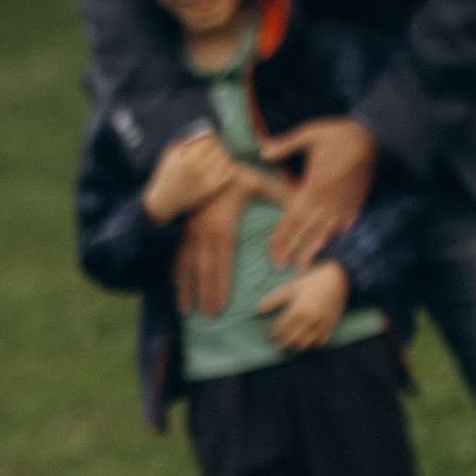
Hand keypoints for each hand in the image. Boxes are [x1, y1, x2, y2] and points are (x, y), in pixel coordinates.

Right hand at [140, 131, 234, 225]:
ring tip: (214, 157)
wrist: (164, 202)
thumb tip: (204, 129)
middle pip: (218, 148)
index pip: (209, 140)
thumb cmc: (166, 175)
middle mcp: (199, 169)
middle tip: (210, 149)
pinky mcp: (213, 189)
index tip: (206, 139)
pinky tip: (219, 167)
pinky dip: (227, 166)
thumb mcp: (170, 154)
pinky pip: (228, 172)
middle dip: (215, 146)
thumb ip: (187, 140)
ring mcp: (208, 180)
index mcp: (187, 159)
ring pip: (225, 159)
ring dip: (222, 155)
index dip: (209, 137)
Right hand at [169, 167, 279, 315]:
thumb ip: (279, 194)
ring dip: (186, 289)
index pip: (222, 264)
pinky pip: (177, 254)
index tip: (221, 306)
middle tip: (207, 317)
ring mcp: (189, 232)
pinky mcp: (181, 228)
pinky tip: (174, 284)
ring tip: (186, 309)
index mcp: (222, 227)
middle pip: (204, 271)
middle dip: (205, 295)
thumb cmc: (230, 171)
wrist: (198, 159)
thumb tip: (300, 204)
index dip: (220, 287)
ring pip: (186, 266)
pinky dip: (176, 271)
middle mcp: (202, 234)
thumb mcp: (256, 181)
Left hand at [258, 258, 352, 353]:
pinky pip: (321, 343)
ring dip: (296, 346)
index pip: (281, 329)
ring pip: (306, 345)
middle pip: (292, 341)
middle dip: (283, 343)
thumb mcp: (290, 287)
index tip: (271, 334)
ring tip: (292, 341)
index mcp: (298, 309)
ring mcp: (321, 324)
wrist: (337, 279)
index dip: (273, 334)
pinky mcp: (331, 326)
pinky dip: (313, 344)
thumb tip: (258, 310)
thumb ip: (274, 299)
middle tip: (279, 341)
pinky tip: (308, 338)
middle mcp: (310, 319)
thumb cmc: (311, 282)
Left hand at [259, 113, 377, 269]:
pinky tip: (330, 249)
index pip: (292, 217)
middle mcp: (327, 200)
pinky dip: (336, 238)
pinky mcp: (356, 203)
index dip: (281, 236)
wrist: (371, 136)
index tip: (271, 251)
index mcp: (313, 187)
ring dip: (313, 251)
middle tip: (279, 267)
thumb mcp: (309, 134)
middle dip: (291, 249)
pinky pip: (345, 225)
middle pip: (305, 230)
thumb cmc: (337, 135)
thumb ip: (285, 145)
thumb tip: (262, 151)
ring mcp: (343, 204)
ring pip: (325, 232)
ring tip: (303, 267)